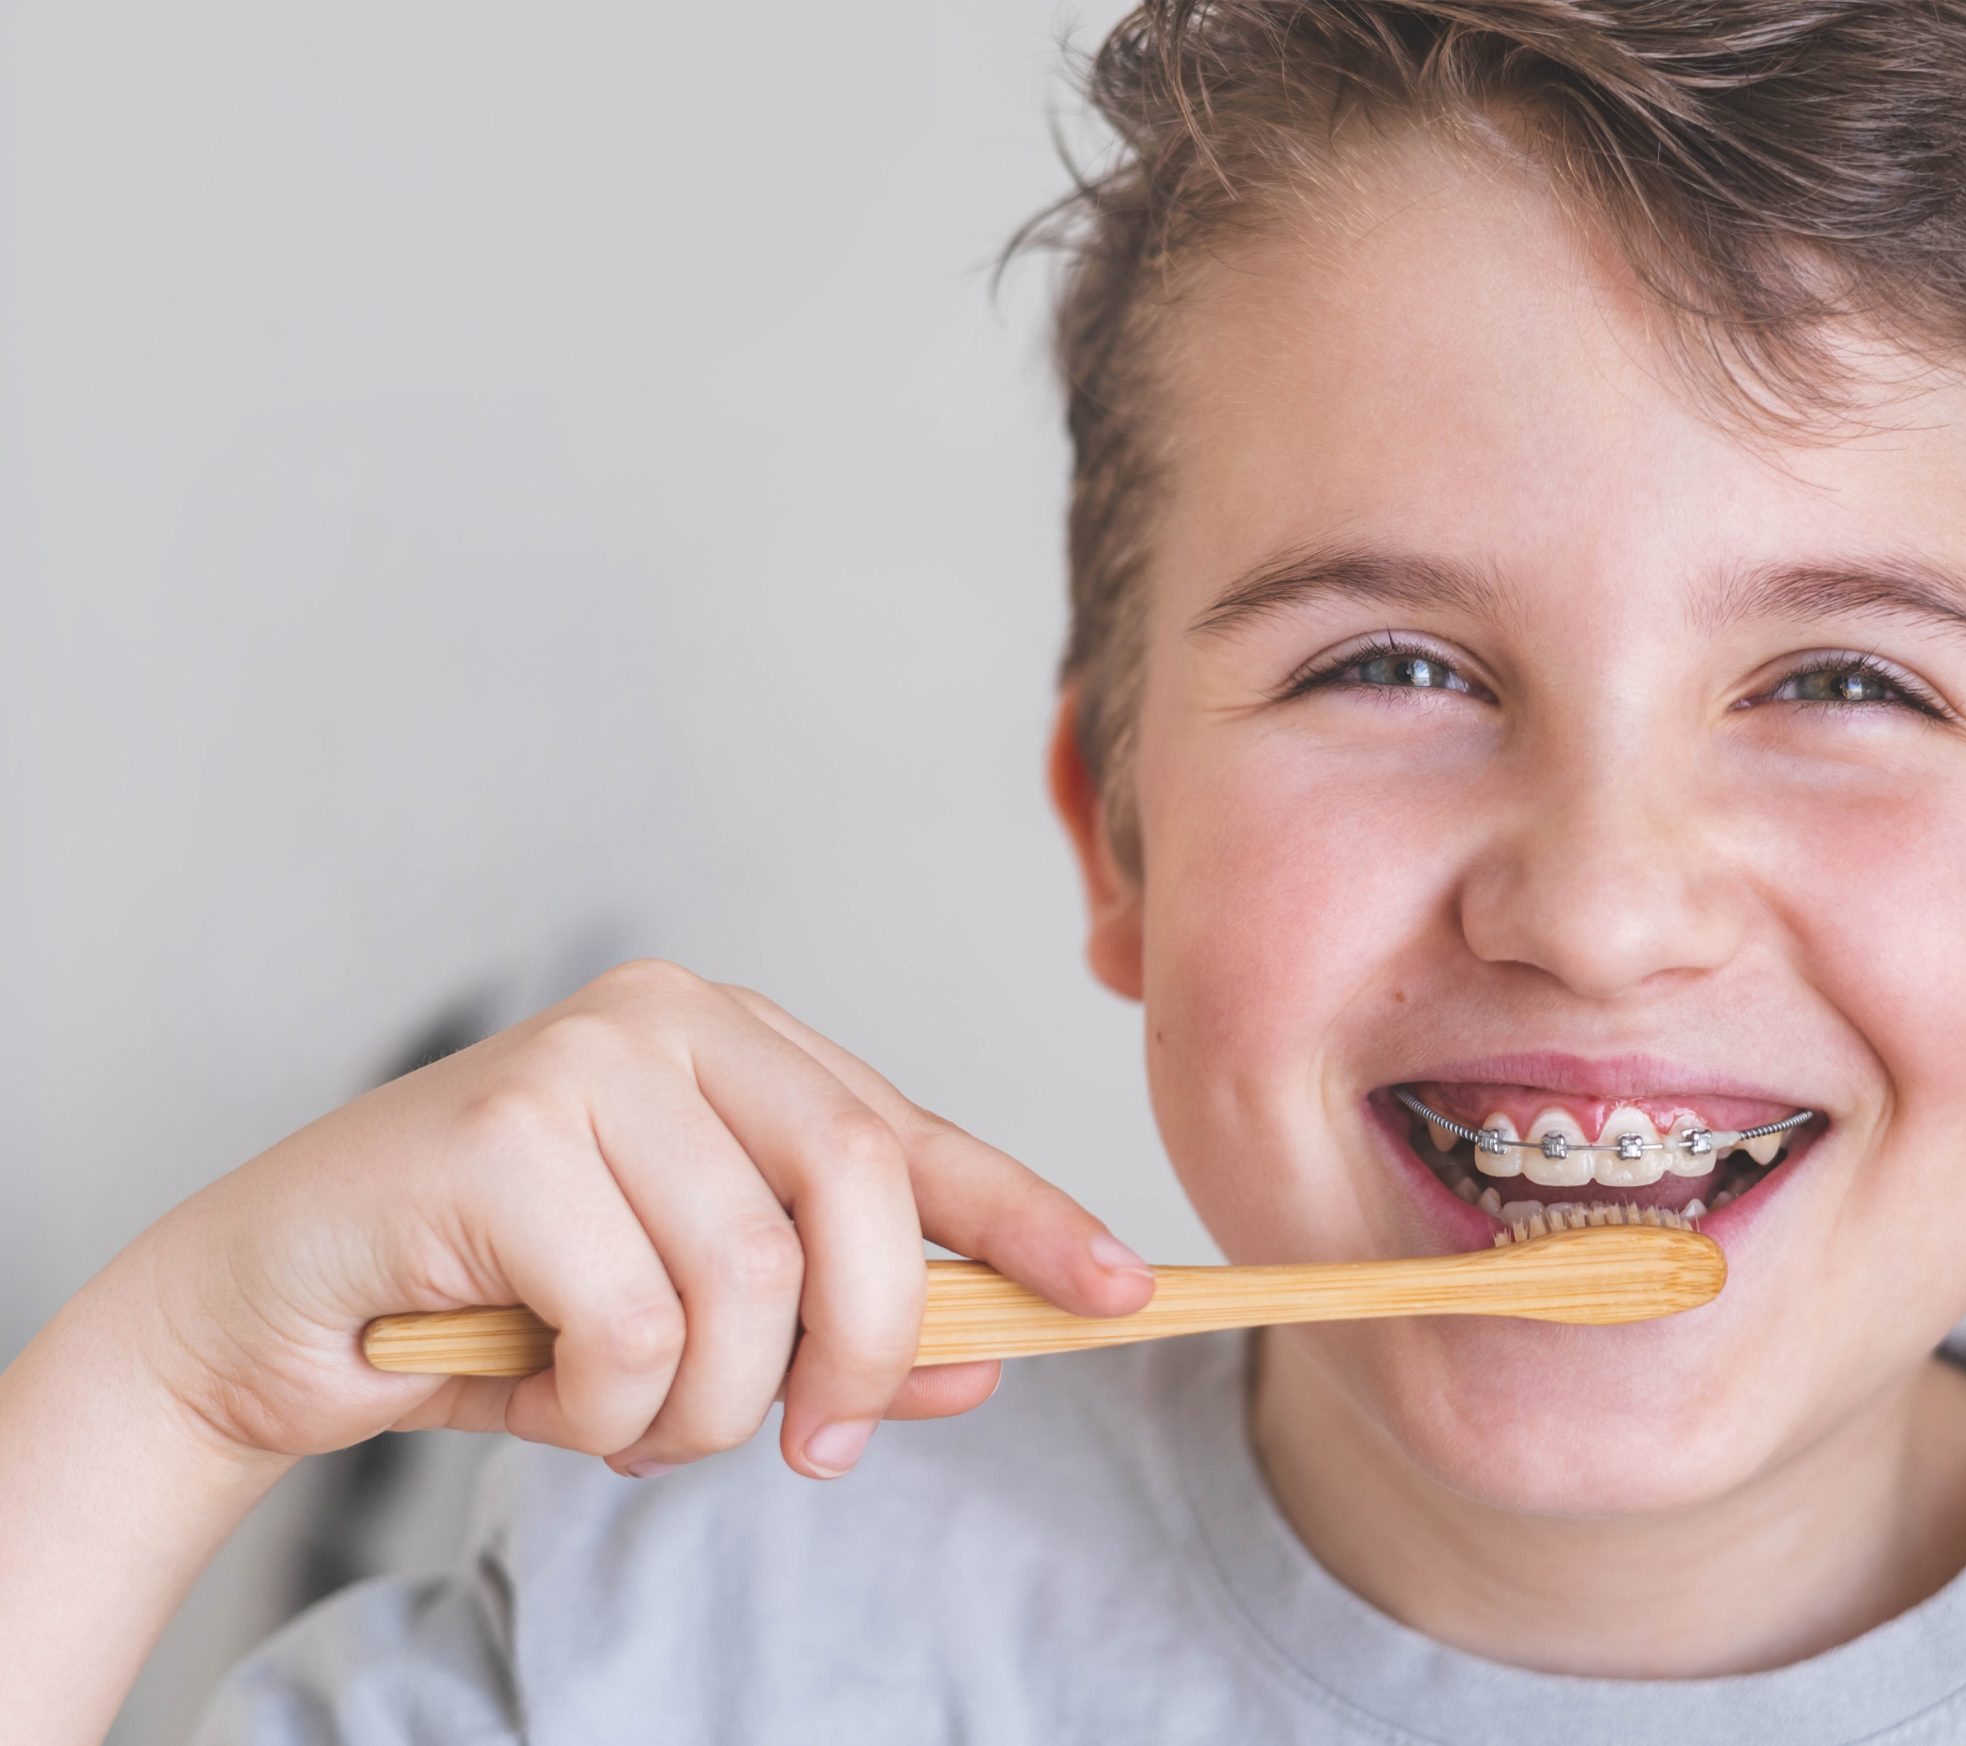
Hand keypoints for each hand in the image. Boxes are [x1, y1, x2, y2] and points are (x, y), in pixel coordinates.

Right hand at [127, 958, 1153, 1479]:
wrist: (272, 1308)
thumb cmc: (497, 1302)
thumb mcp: (692, 1324)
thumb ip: (834, 1329)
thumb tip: (985, 1366)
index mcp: (737, 1045)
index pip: (913, 1136)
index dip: (1027, 1220)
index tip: (1124, 1294)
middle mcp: (671, 1020)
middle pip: (858, 1191)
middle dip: (865, 1346)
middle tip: (821, 1444)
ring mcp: (584, 1060)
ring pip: (746, 1278)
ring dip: (705, 1406)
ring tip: (635, 1424)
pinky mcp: (501, 1131)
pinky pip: (634, 1321)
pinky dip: (611, 1409)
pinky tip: (548, 1397)